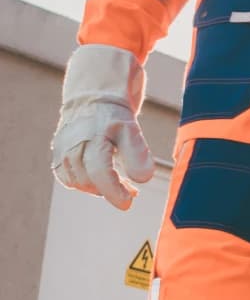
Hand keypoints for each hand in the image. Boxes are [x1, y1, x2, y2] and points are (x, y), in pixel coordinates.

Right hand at [51, 44, 155, 211]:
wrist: (92, 96)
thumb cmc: (115, 113)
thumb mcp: (131, 129)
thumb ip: (137, 154)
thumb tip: (142, 179)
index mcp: (93, 138)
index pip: (100, 173)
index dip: (114, 191)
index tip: (129, 202)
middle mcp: (72, 146)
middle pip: (89, 181)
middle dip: (111, 191)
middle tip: (131, 192)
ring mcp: (62, 151)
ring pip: (77, 182)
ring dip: (98, 189)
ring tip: (120, 185)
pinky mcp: (58, 154)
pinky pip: (67, 177)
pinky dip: (84, 183)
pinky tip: (101, 180)